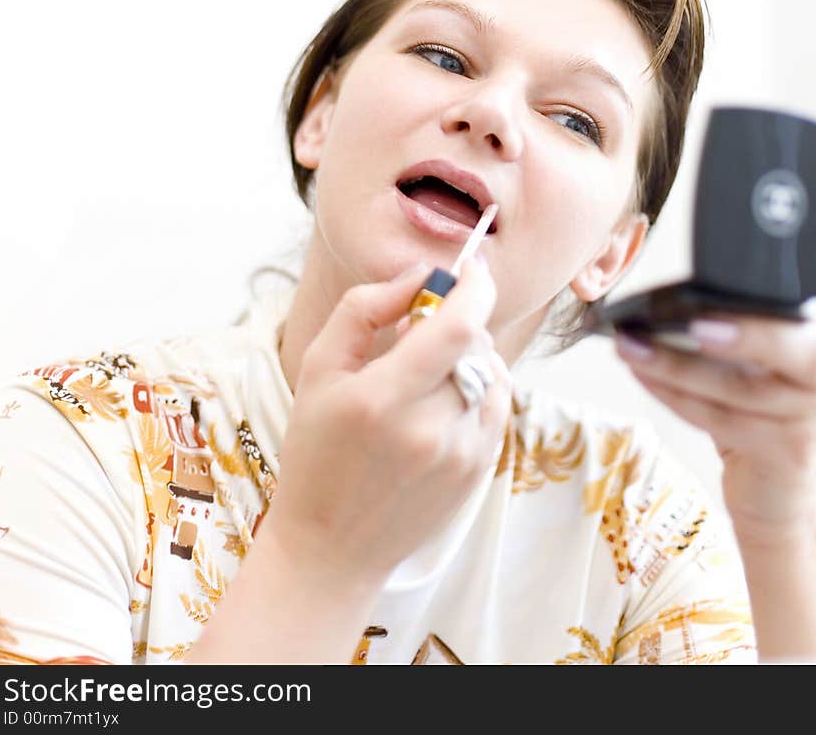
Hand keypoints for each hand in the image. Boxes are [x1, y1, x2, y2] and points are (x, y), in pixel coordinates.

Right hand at [269, 257, 510, 587]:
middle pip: (476, 344)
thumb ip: (366, 308)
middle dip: (460, 319)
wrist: (331, 547)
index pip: (458, 326)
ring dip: (472, 353)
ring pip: (493, 372)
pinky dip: (480, 385)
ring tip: (431, 367)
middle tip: (424, 326)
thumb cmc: (317, 451)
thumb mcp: (319, 368)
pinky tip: (445, 396)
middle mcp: (429, 429)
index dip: (475, 286)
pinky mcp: (479, 470)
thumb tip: (421, 276)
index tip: (471, 268)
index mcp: (382, 399)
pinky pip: (498, 404)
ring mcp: (461, 454)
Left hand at [614, 298, 815, 547]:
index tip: (713, 306)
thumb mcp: (759, 368)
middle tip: (690, 324)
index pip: (794, 311)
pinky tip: (642, 374)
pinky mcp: (785, 453)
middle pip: (787, 347)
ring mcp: (813, 418)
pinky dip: (672, 394)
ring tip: (630, 345)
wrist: (777, 497)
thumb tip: (671, 306)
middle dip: (740, 334)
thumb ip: (738, 335)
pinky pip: (718, 419)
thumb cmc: (758, 417)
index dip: (756, 311)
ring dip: (673, 364)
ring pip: (735, 386)